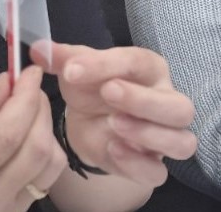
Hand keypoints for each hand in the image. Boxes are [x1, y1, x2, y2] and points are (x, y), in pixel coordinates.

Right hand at [0, 67, 66, 211]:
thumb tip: (7, 83)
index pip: (7, 133)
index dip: (25, 98)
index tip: (30, 72)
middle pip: (36, 148)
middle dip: (40, 108)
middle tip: (29, 87)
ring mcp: (6, 211)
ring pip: (50, 164)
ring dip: (46, 128)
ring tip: (27, 109)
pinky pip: (48, 177)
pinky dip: (46, 148)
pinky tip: (28, 135)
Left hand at [32, 42, 196, 186]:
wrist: (89, 121)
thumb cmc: (92, 87)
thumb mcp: (76, 69)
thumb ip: (62, 58)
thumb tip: (37, 48)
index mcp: (149, 69)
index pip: (139, 63)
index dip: (108, 64)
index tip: (72, 69)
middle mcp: (166, 101)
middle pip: (180, 107)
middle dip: (144, 100)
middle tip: (107, 92)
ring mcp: (164, 136)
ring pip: (182, 142)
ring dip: (149, 134)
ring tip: (113, 124)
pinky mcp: (151, 164)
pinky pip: (158, 171)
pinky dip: (137, 164)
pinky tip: (112, 149)